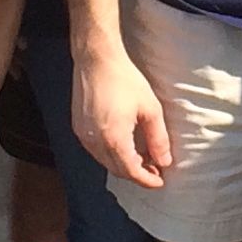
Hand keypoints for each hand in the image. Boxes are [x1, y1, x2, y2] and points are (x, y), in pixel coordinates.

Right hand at [74, 39, 173, 189]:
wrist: (96, 59)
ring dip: (123, 165)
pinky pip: (95, 150)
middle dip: (136, 174)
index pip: (131, 172)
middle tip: (154, 170)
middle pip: (116, 170)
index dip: (146, 180)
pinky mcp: (77, 127)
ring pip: (104, 162)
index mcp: (113, 139)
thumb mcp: (150, 109)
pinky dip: (110, 154)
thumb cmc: (124, 80)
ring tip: (142, 158)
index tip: (160, 182)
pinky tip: (124, 145)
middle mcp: (94, 142)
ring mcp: (83, 135)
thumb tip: (164, 161)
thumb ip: (158, 139)